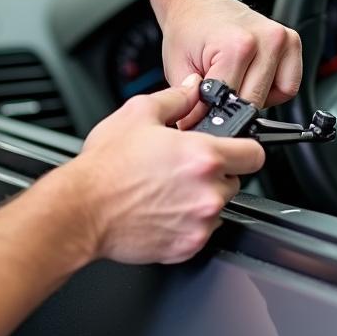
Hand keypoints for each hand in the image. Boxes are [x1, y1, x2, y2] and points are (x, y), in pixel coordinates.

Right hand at [68, 75, 264, 264]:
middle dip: (215, 172)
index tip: (234, 148)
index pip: (255, 154)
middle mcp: (208, 192)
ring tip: (166, 188)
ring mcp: (200, 223)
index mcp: (203, 156)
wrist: (82, 209)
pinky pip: (200, 231)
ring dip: (201, 198)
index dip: (244, 147)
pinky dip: (186, 222)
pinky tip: (160, 208)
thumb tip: (192, 88)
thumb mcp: (138, 113)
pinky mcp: (188, 247)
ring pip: (217, 207)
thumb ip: (176, 98)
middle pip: (235, 180)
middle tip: (182, 167)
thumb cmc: (106, 166)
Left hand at [158, 0, 301, 127]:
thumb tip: (195, 130)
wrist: (198, 0)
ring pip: (276, 97)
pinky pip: (288, 86)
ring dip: (254, 97)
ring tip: (235, 79)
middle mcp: (266, 40)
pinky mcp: (292, 41)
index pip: (230, 102)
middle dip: (231, 107)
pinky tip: (251, 75)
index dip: (210, 115)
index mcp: (236, 45)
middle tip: (215, 94)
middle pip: (255, 102)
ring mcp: (283, 39)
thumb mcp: (179, 68)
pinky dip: (272, 89)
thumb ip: (189, 103)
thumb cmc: (188, 30)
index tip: (199, 115)